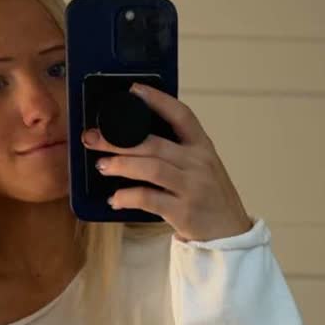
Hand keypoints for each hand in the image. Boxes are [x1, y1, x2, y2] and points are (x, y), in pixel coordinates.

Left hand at [81, 84, 254, 243]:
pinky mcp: (183, 212)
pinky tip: (115, 198)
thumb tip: (135, 138)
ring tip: (101, 165)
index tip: (134, 90)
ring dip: (121, 165)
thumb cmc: (210, 198)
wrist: (230, 234)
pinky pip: (149, 199)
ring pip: (150, 168)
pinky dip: (127, 197)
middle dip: (119, 139)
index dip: (158, 100)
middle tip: (93, 138)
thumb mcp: (203, 167)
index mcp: (203, 147)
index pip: (182, 115)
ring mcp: (192, 188)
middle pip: (155, 143)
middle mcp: (199, 164)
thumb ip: (178, 152)